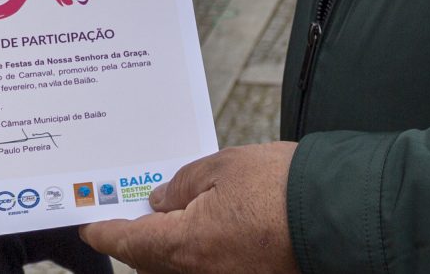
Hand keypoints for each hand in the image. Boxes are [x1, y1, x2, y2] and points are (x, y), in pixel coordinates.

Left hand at [83, 141, 296, 273]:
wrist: (340, 214)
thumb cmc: (283, 187)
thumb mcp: (222, 167)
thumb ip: (182, 183)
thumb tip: (160, 200)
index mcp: (186, 246)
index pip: (129, 243)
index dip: (105, 232)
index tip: (89, 225)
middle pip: (151, 263)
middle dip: (137, 241)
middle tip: (130, 213)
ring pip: (179, 270)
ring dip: (168, 249)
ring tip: (168, 216)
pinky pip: (208, 270)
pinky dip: (198, 253)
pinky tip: (204, 228)